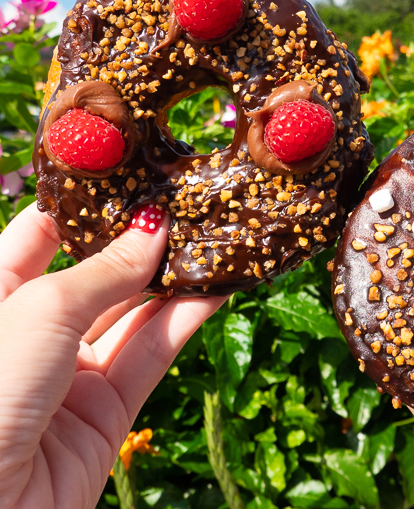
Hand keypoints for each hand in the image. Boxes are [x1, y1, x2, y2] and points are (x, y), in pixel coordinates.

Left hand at [0, 202, 224, 508]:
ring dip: (174, 275)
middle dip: (140, 236)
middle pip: (96, 269)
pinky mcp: (105, 414)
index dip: (88, 199)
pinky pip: (150, 354)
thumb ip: (105, 269)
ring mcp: (69, 373)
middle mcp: (31, 329)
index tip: (135, 164)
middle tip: (189, 196)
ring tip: (217, 233)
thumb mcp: (40, 310)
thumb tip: (155, 227)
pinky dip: (185, 320)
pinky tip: (217, 287)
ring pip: (131, 311)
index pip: (43, 231)